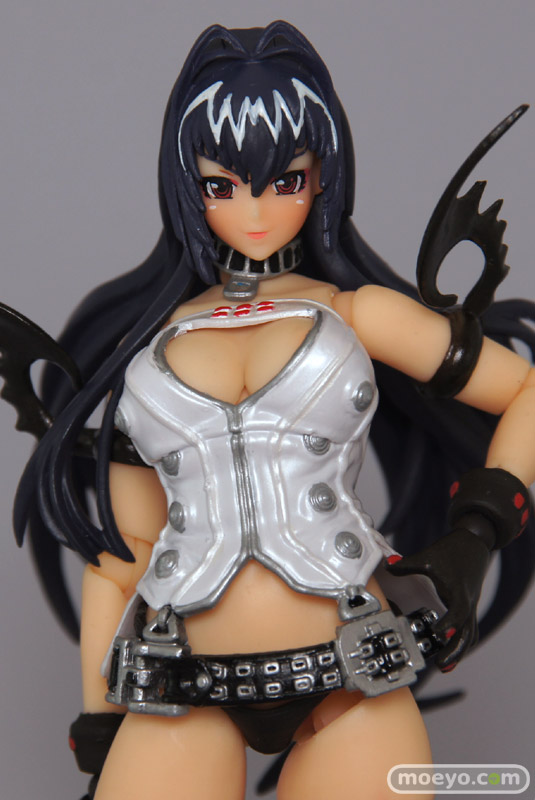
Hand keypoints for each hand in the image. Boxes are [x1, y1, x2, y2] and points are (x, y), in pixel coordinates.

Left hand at [386, 526, 490, 670]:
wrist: (474, 543)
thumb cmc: (452, 550)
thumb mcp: (428, 557)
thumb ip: (407, 564)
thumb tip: (386, 565)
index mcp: (459, 591)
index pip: (457, 613)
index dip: (449, 624)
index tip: (438, 633)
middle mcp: (468, 602)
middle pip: (467, 633)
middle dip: (455, 650)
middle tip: (440, 665)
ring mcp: (470, 606)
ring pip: (470, 634)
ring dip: (459, 650)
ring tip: (444, 666)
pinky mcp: (469, 606)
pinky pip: (469, 629)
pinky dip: (462, 641)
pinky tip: (450, 650)